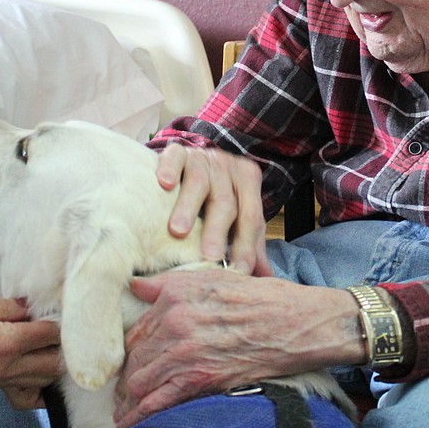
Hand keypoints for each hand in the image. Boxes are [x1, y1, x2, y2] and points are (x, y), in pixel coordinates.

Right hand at [0, 291, 61, 389]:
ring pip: (42, 382)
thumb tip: (31, 305)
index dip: (60, 321)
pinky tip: (32, 366)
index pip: (50, 336)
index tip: (63, 310)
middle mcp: (4, 368)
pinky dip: (34, 385)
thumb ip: (7, 306)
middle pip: (54, 365)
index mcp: (4, 343)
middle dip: (63, 346)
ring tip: (50, 344)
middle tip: (60, 328)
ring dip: (52, 364)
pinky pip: (21, 393)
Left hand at [112, 269, 361, 427]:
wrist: (295, 322)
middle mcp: (174, 322)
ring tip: (126, 410)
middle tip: (127, 390)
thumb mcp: (214, 277)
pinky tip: (131, 423)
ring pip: (138, 381)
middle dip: (127, 377)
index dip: (132, 350)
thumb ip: (170, 283)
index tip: (131, 362)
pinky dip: (139, 415)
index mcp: (175, 296)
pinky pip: (157, 401)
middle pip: (134, 357)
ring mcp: (185, 352)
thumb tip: (136, 286)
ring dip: (129, 399)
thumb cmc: (262, 297)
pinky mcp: (199, 379)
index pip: (138, 329)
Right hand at [156, 143, 269, 274]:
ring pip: (199, 181)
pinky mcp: (178, 151)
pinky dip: (170, 170)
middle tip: (209, 257)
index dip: (247, 245)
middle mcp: (228, 167)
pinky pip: (175, 158)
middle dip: (218, 231)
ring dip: (189, 207)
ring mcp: (203, 157)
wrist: (194, 158)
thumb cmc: (216, 194)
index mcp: (248, 182)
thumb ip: (250, 242)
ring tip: (178, 231)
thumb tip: (264, 276)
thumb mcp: (238, 214)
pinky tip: (164, 184)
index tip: (239, 270)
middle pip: (226, 201)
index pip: (251, 216)